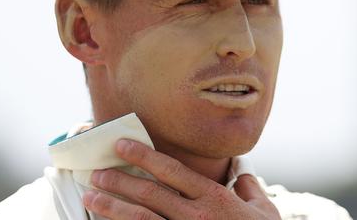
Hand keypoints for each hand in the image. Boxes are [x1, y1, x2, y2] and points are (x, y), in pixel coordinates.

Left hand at [83, 139, 281, 219]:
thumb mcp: (265, 213)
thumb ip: (251, 191)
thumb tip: (243, 177)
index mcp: (215, 201)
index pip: (173, 171)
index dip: (145, 156)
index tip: (122, 145)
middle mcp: (197, 218)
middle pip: (150, 194)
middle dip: (120, 180)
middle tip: (98, 172)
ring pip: (141, 219)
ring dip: (113, 207)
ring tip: (91, 196)